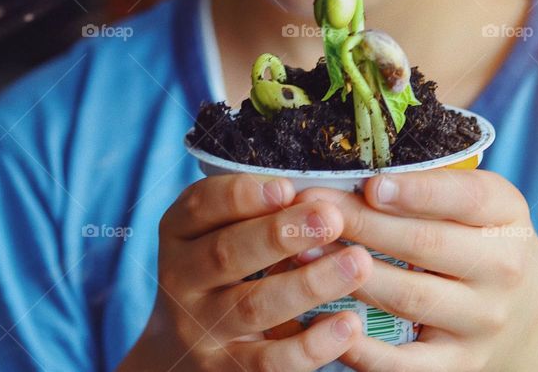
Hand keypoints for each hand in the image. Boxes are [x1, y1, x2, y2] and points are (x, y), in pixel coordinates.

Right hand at [118, 173, 373, 371]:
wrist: (182, 350)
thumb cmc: (220, 271)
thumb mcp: (219, 232)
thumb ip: (255, 208)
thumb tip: (325, 185)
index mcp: (179, 232)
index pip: (201, 206)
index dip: (242, 196)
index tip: (288, 186)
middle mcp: (180, 279)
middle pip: (226, 254)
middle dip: (280, 234)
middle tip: (331, 218)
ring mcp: (200, 330)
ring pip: (253, 307)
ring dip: (309, 284)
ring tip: (359, 262)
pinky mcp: (225, 370)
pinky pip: (269, 361)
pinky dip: (311, 345)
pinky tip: (349, 324)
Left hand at [294, 170, 537, 371]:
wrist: (523, 311)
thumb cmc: (476, 237)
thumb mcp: (473, 199)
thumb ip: (428, 181)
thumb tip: (349, 162)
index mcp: (506, 213)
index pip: (464, 197)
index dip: (416, 192)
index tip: (370, 184)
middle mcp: (502, 268)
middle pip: (425, 244)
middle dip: (361, 224)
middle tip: (311, 209)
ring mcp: (482, 320)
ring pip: (409, 297)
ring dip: (350, 275)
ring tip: (303, 253)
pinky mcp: (459, 363)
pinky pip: (407, 362)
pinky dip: (366, 349)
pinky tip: (326, 324)